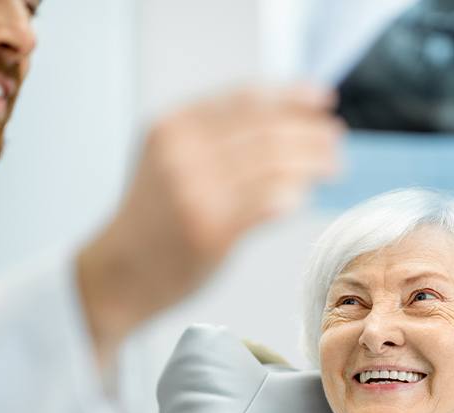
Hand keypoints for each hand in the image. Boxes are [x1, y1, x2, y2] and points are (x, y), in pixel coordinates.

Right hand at [77, 84, 342, 364]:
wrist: (117, 273)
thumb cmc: (151, 221)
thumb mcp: (169, 163)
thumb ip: (214, 142)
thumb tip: (283, 128)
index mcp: (173, 127)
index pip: (247, 101)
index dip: (292, 98)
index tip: (322, 101)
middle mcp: (183, 153)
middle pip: (267, 130)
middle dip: (311, 133)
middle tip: (336, 141)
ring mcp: (196, 192)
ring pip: (273, 165)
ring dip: (312, 163)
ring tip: (333, 166)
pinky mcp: (210, 231)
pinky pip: (267, 204)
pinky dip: (292, 195)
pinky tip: (302, 197)